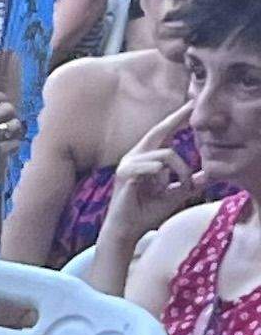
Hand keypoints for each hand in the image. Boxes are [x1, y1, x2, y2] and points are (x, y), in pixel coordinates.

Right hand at [101, 101, 208, 248]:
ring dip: (180, 171)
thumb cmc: (145, 212)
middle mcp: (134, 156)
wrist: (126, 230)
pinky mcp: (125, 174)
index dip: (176, 119)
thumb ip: (189, 183)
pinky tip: (159, 188)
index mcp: (145, 158)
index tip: (191, 104)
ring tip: (181, 187)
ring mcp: (128, 164)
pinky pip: (154, 167)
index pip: (162, 134)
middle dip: (177, 118)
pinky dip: (162, 177)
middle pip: (160, 132)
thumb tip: (209, 174)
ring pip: (166, 154)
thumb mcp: (175, 194)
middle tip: (193, 105)